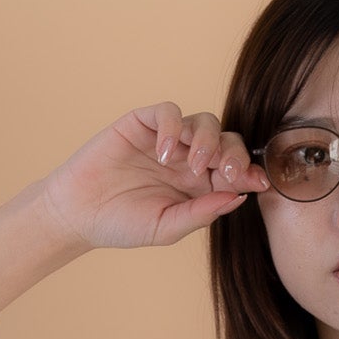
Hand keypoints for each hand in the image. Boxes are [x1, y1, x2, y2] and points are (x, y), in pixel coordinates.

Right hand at [39, 101, 271, 253]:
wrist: (79, 213)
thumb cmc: (122, 224)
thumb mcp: (168, 227)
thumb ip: (202, 212)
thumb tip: (239, 197)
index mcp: (199, 185)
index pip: (234, 170)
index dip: (249, 172)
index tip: (259, 181)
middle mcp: (187, 159)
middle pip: (226, 142)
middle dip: (233, 154)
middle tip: (226, 172)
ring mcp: (166, 139)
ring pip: (203, 122)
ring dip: (205, 141)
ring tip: (190, 165)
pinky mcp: (142, 123)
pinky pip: (168, 111)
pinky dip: (171, 127)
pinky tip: (162, 152)